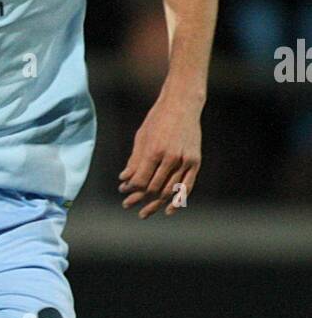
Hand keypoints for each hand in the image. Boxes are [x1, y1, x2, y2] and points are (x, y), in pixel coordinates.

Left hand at [118, 95, 201, 218]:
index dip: (131, 189)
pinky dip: (177, 201)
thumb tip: (124, 180)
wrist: (183, 104)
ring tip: (143, 213)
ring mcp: (185, 160)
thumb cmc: (158, 119)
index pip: (141, 180)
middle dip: (139, 198)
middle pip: (153, 188)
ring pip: (169, 190)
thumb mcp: (141, 137)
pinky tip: (168, 211)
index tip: (123, 191)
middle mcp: (171, 157)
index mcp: (154, 150)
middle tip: (127, 204)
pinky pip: (187, 187)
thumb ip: (134, 160)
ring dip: (155, 204)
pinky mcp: (195, 162)